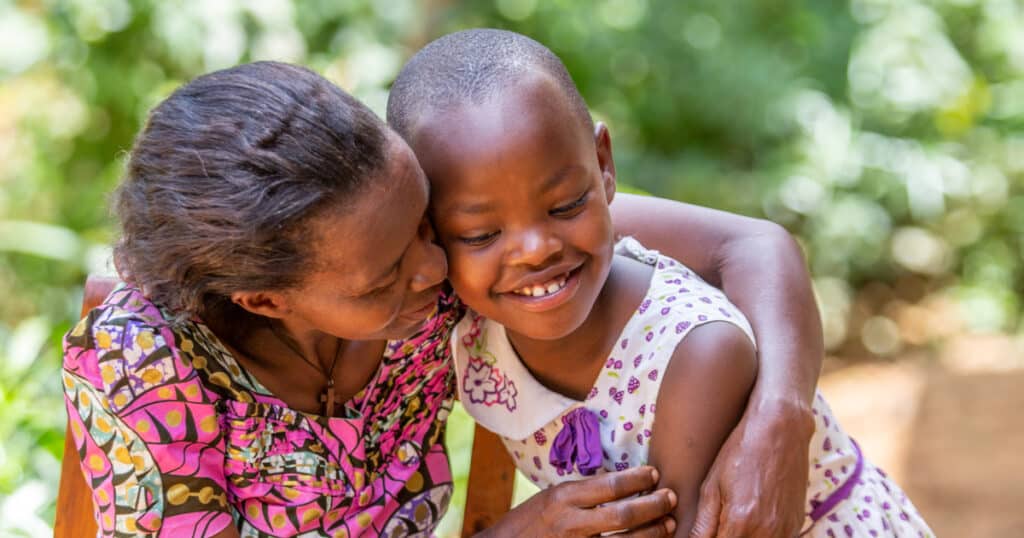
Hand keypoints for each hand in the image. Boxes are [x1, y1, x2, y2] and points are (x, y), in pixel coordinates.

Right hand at [482, 466, 677, 536]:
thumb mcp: (549, 499)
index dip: (636, 479)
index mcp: (563, 498)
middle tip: (670, 498)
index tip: (653, 474)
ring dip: (652, 532)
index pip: (609, 485)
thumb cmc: (527, 523)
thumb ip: (581, 494)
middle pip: (623, 514)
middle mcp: (570, 522)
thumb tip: (617, 483)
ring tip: (667, 523)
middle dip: (653, 506)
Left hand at [690, 398, 813, 537]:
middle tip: (718, 525)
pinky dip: (762, 536)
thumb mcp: (712, 485)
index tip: (704, 534)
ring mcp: (786, 530)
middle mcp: (767, 532)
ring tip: (734, 521)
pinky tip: (752, 520)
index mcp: (741, 522)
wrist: (781, 430)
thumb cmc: (741, 453)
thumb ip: (703, 524)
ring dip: (744, 537)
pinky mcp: (797, 525)